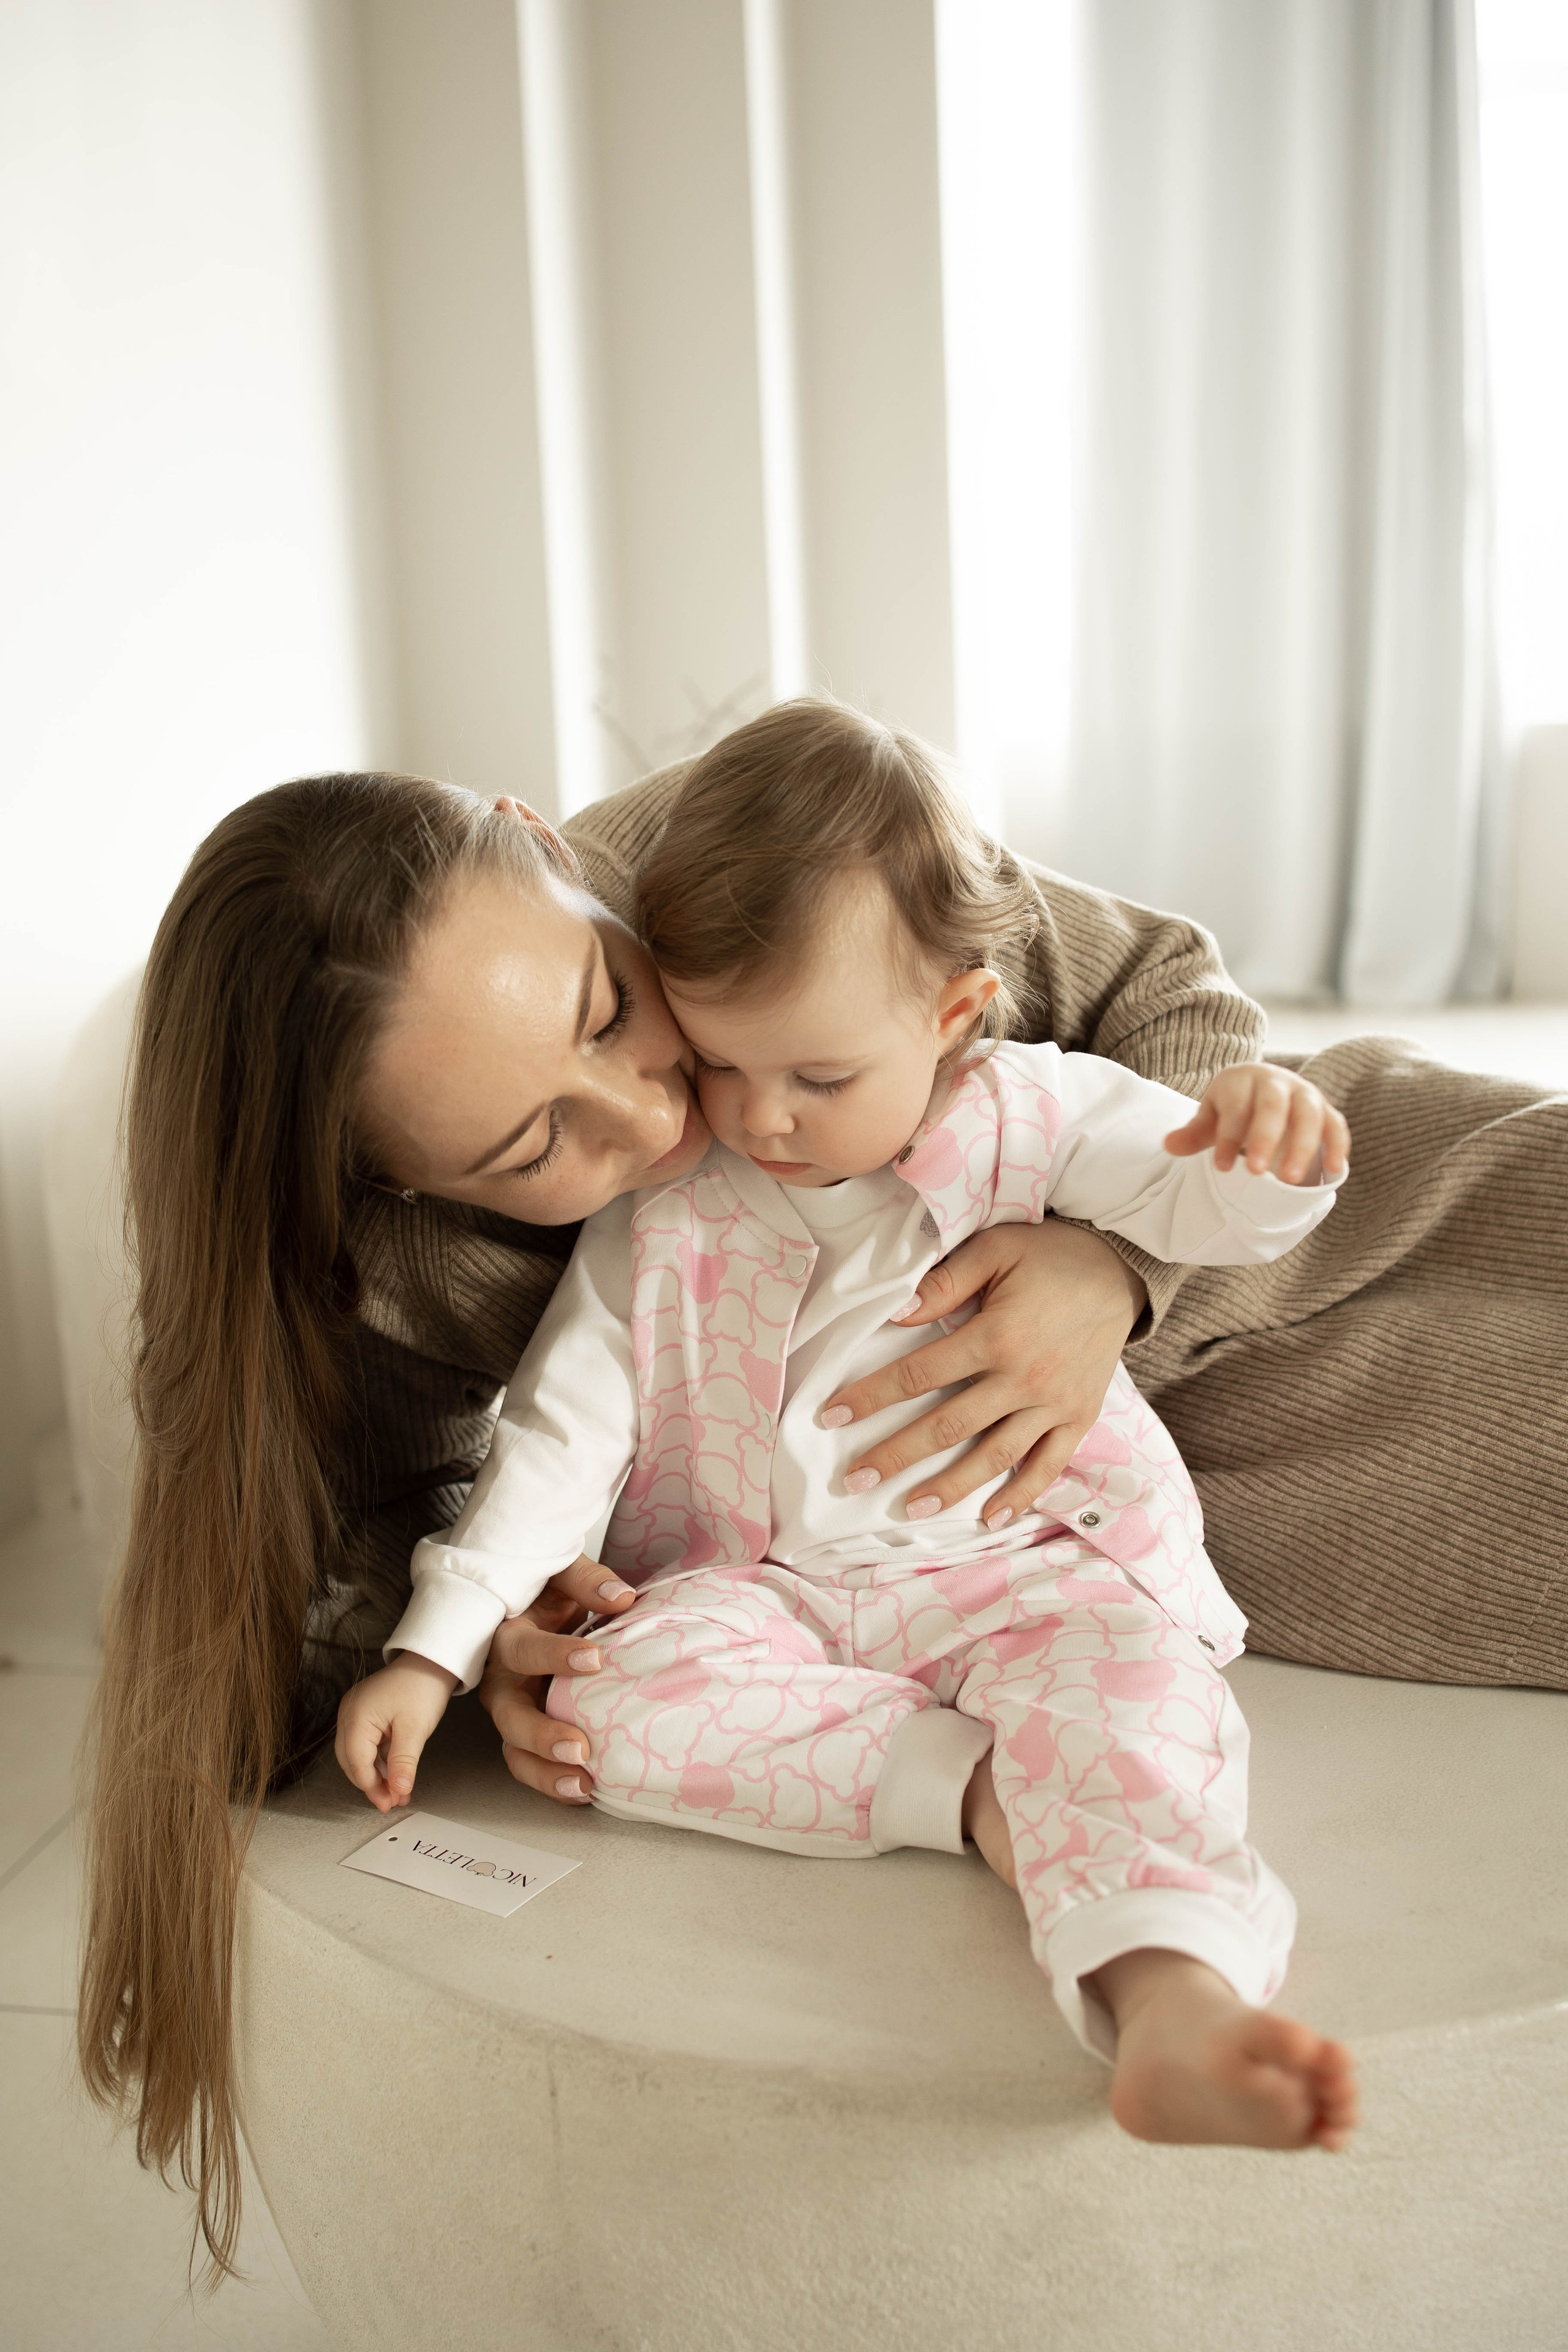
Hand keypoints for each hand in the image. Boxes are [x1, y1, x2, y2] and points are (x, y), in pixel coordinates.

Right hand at [335, 1653, 459, 1812]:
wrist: (431, 1660)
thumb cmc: (422, 1686)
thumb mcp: (414, 1728)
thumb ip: (404, 1762)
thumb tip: (398, 1791)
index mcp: (356, 1717)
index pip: (357, 1763)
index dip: (372, 1787)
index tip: (388, 1803)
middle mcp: (349, 1714)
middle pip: (352, 1761)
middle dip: (372, 1784)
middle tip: (392, 1801)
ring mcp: (355, 1713)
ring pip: (358, 1754)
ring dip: (376, 1774)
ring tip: (397, 1791)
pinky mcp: (366, 1714)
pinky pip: (366, 1743)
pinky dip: (379, 1760)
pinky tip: (394, 1772)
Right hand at [477, 1553, 637, 1803]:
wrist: (537, 1608)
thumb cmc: (547, 1592)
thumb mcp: (561, 1574)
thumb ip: (586, 1581)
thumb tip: (621, 1597)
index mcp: (507, 1637)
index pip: (524, 1649)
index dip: (555, 1655)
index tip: (594, 1659)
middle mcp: (503, 1680)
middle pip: (510, 1715)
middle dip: (542, 1734)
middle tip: (579, 1747)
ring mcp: (513, 1712)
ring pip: (516, 1750)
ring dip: (545, 1771)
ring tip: (583, 1784)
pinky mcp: (526, 1733)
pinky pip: (532, 1764)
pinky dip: (554, 1782)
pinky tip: (586, 1791)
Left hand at [823, 1219, 1147, 1528]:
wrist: (1120, 1268)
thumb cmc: (1050, 1254)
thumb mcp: (995, 1248)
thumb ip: (944, 1283)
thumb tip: (895, 1312)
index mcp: (998, 1335)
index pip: (920, 1373)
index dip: (872, 1396)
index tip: (832, 1416)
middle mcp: (1025, 1377)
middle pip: (948, 1425)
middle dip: (897, 1455)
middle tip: (855, 1479)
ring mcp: (1055, 1403)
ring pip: (995, 1455)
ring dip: (950, 1486)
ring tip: (910, 1508)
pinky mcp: (1080, 1416)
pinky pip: (1049, 1464)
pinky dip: (1021, 1494)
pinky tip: (990, 1517)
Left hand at [1165, 1064, 1349, 1184]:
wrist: (1264, 1087)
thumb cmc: (1233, 1107)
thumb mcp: (1211, 1116)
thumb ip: (1194, 1133)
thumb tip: (1168, 1144)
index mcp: (1243, 1079)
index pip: (1236, 1107)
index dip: (1230, 1137)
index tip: (1222, 1167)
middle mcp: (1277, 1082)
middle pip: (1274, 1106)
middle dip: (1266, 1138)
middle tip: (1257, 1173)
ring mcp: (1305, 1094)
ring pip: (1309, 1114)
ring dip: (1303, 1146)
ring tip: (1290, 1180)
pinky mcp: (1327, 1110)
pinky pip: (1336, 1124)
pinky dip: (1338, 1146)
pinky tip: (1335, 1171)